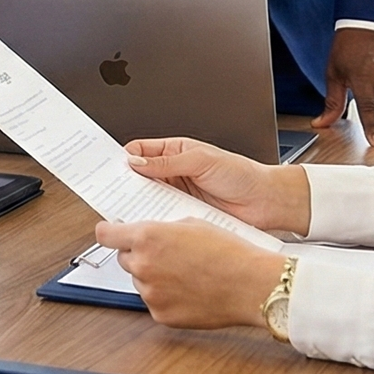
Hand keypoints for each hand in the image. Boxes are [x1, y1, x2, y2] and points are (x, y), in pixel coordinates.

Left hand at [93, 218, 284, 330]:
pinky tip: (190, 290)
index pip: (105, 235)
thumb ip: (162, 229)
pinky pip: (155, 302)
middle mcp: (143, 265)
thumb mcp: (192, 223)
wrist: (252, 285)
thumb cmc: (229, 252)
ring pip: (141, 281)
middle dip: (139, 254)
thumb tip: (149, 234)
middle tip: (166, 253)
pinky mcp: (161, 315)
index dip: (108, 232)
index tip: (109, 232)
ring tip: (186, 273)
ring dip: (154, 276)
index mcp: (147, 237)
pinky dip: (166, 296)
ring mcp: (151, 293)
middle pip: (124, 258)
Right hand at [123, 136, 311, 235]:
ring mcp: (178, 195)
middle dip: (124, 183)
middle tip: (109, 190)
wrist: (267, 202)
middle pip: (139, 177)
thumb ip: (167, 162)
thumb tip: (136, 161)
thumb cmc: (242, 174)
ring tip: (127, 208)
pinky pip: (163, 217)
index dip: (122, 157)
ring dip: (139, 203)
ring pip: (148, 199)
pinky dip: (155, 220)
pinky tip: (149, 222)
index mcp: (175, 152)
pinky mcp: (185, 215)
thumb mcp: (201, 160)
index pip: (140, 151)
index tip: (106, 166)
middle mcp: (174, 173)